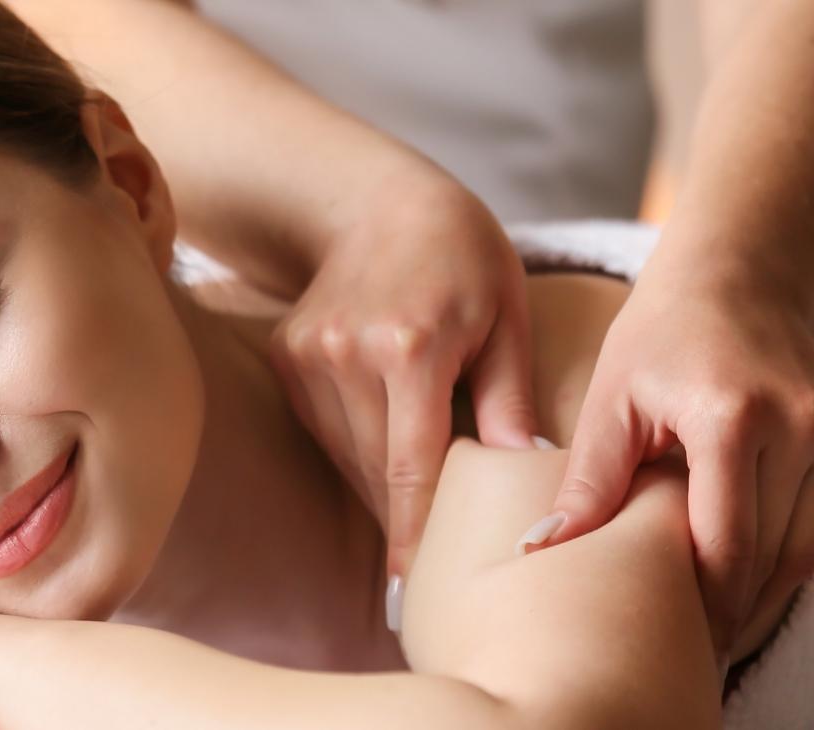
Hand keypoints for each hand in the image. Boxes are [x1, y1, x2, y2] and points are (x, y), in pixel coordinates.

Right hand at [267, 175, 538, 579]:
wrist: (376, 201)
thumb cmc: (461, 256)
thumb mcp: (507, 317)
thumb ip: (510, 402)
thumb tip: (526, 479)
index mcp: (410, 348)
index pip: (412, 469)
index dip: (416, 535)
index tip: (417, 589)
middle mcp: (347, 355)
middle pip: (375, 471)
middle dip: (405, 519)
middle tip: (432, 568)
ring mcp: (308, 356)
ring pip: (346, 456)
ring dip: (381, 487)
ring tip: (417, 513)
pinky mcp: (287, 357)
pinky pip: (325, 428)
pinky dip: (357, 448)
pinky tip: (386, 447)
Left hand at [537, 276, 813, 655]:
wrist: (732, 284)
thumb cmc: (655, 343)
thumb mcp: (609, 404)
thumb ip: (587, 481)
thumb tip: (539, 547)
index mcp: (730, 415)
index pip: (725, 540)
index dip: (702, 603)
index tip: (674, 641)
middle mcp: (799, 422)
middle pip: (772, 553)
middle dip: (732, 608)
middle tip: (693, 647)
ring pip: (808, 547)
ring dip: (766, 591)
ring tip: (718, 623)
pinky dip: (792, 553)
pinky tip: (750, 576)